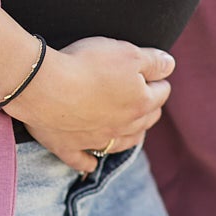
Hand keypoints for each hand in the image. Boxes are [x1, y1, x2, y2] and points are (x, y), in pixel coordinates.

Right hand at [9, 37, 174, 173]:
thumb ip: (153, 61)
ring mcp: (96, 140)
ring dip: (129, 136)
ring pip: (122, 143)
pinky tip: (91, 162)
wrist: (44, 85)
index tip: (152, 71)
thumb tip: (170, 66)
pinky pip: (83, 161)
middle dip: (149, 107)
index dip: (158, 79)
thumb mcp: (127, 53)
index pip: (161, 92)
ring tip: (129, 128)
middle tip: (144, 95)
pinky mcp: (69, 148)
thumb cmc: (87, 64)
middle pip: (146, 120)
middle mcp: (123, 127)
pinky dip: (88, 162)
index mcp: (140, 103)